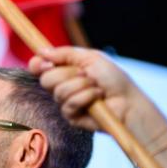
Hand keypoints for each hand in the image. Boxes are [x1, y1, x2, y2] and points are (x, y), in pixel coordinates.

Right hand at [29, 46, 166, 143]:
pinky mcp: (71, 117)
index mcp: (65, 69)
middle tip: (86, 74)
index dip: (37, 64)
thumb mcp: (91, 58)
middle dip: (68, 74)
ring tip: (96, 87)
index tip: (45, 63)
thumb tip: (41, 51)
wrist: (129, 101)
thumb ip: (65, 53)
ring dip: (81, 86)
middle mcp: (62, 85)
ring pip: (58, 91)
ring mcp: (66, 102)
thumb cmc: (114, 79)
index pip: (39, 67)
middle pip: (46, 79)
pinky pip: (68, 105)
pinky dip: (85, 98)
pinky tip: (97, 98)